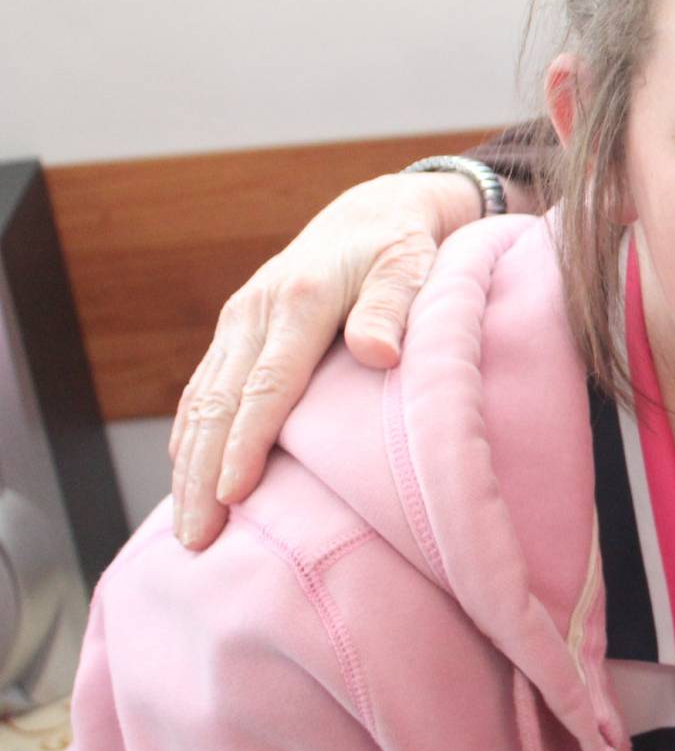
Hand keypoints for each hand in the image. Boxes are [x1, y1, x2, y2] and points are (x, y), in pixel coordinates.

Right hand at [168, 172, 483, 548]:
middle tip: (199, 539)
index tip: (234, 494)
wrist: (375, 211)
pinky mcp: (235, 330)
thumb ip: (393, 306)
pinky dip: (190, 438)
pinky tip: (187, 481)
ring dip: (188, 466)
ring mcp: (238, 319)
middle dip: (202, 475)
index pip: (267, 384)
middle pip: (220, 404)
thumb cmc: (404, 246)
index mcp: (300, 298)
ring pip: (201, 402)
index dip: (248, 442)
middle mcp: (255, 309)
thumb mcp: (412, 264)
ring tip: (190, 530)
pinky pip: (202, 391)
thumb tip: (378, 352)